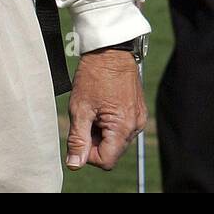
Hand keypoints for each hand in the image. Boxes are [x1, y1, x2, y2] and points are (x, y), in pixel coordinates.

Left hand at [65, 48, 146, 170]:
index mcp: (123, 126)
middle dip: (95, 141)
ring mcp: (139, 117)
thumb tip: (74, 164)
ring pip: (116, 140)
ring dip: (102, 132)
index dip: (88, 154)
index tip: (80, 135)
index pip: (106, 161)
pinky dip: (110, 123)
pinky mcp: (138, 110)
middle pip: (112, 151)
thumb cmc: (94, 75)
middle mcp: (136, 124)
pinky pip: (123, 127)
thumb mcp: (80, 108)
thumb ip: (78, 140)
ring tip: (94, 109)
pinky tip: (103, 105)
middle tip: (86, 117)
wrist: (110, 49)